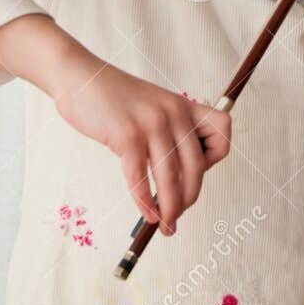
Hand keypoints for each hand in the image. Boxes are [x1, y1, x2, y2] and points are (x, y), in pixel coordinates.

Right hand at [50, 51, 231, 234]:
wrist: (81, 78)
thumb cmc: (114, 100)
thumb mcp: (153, 108)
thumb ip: (168, 134)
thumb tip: (176, 182)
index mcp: (184, 106)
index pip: (222, 131)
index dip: (215, 157)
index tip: (197, 171)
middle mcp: (174, 113)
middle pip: (196, 166)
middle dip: (189, 198)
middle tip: (177, 217)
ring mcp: (152, 123)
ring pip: (171, 176)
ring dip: (170, 208)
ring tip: (166, 225)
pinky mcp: (127, 135)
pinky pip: (140, 177)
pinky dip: (144, 201)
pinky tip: (146, 212)